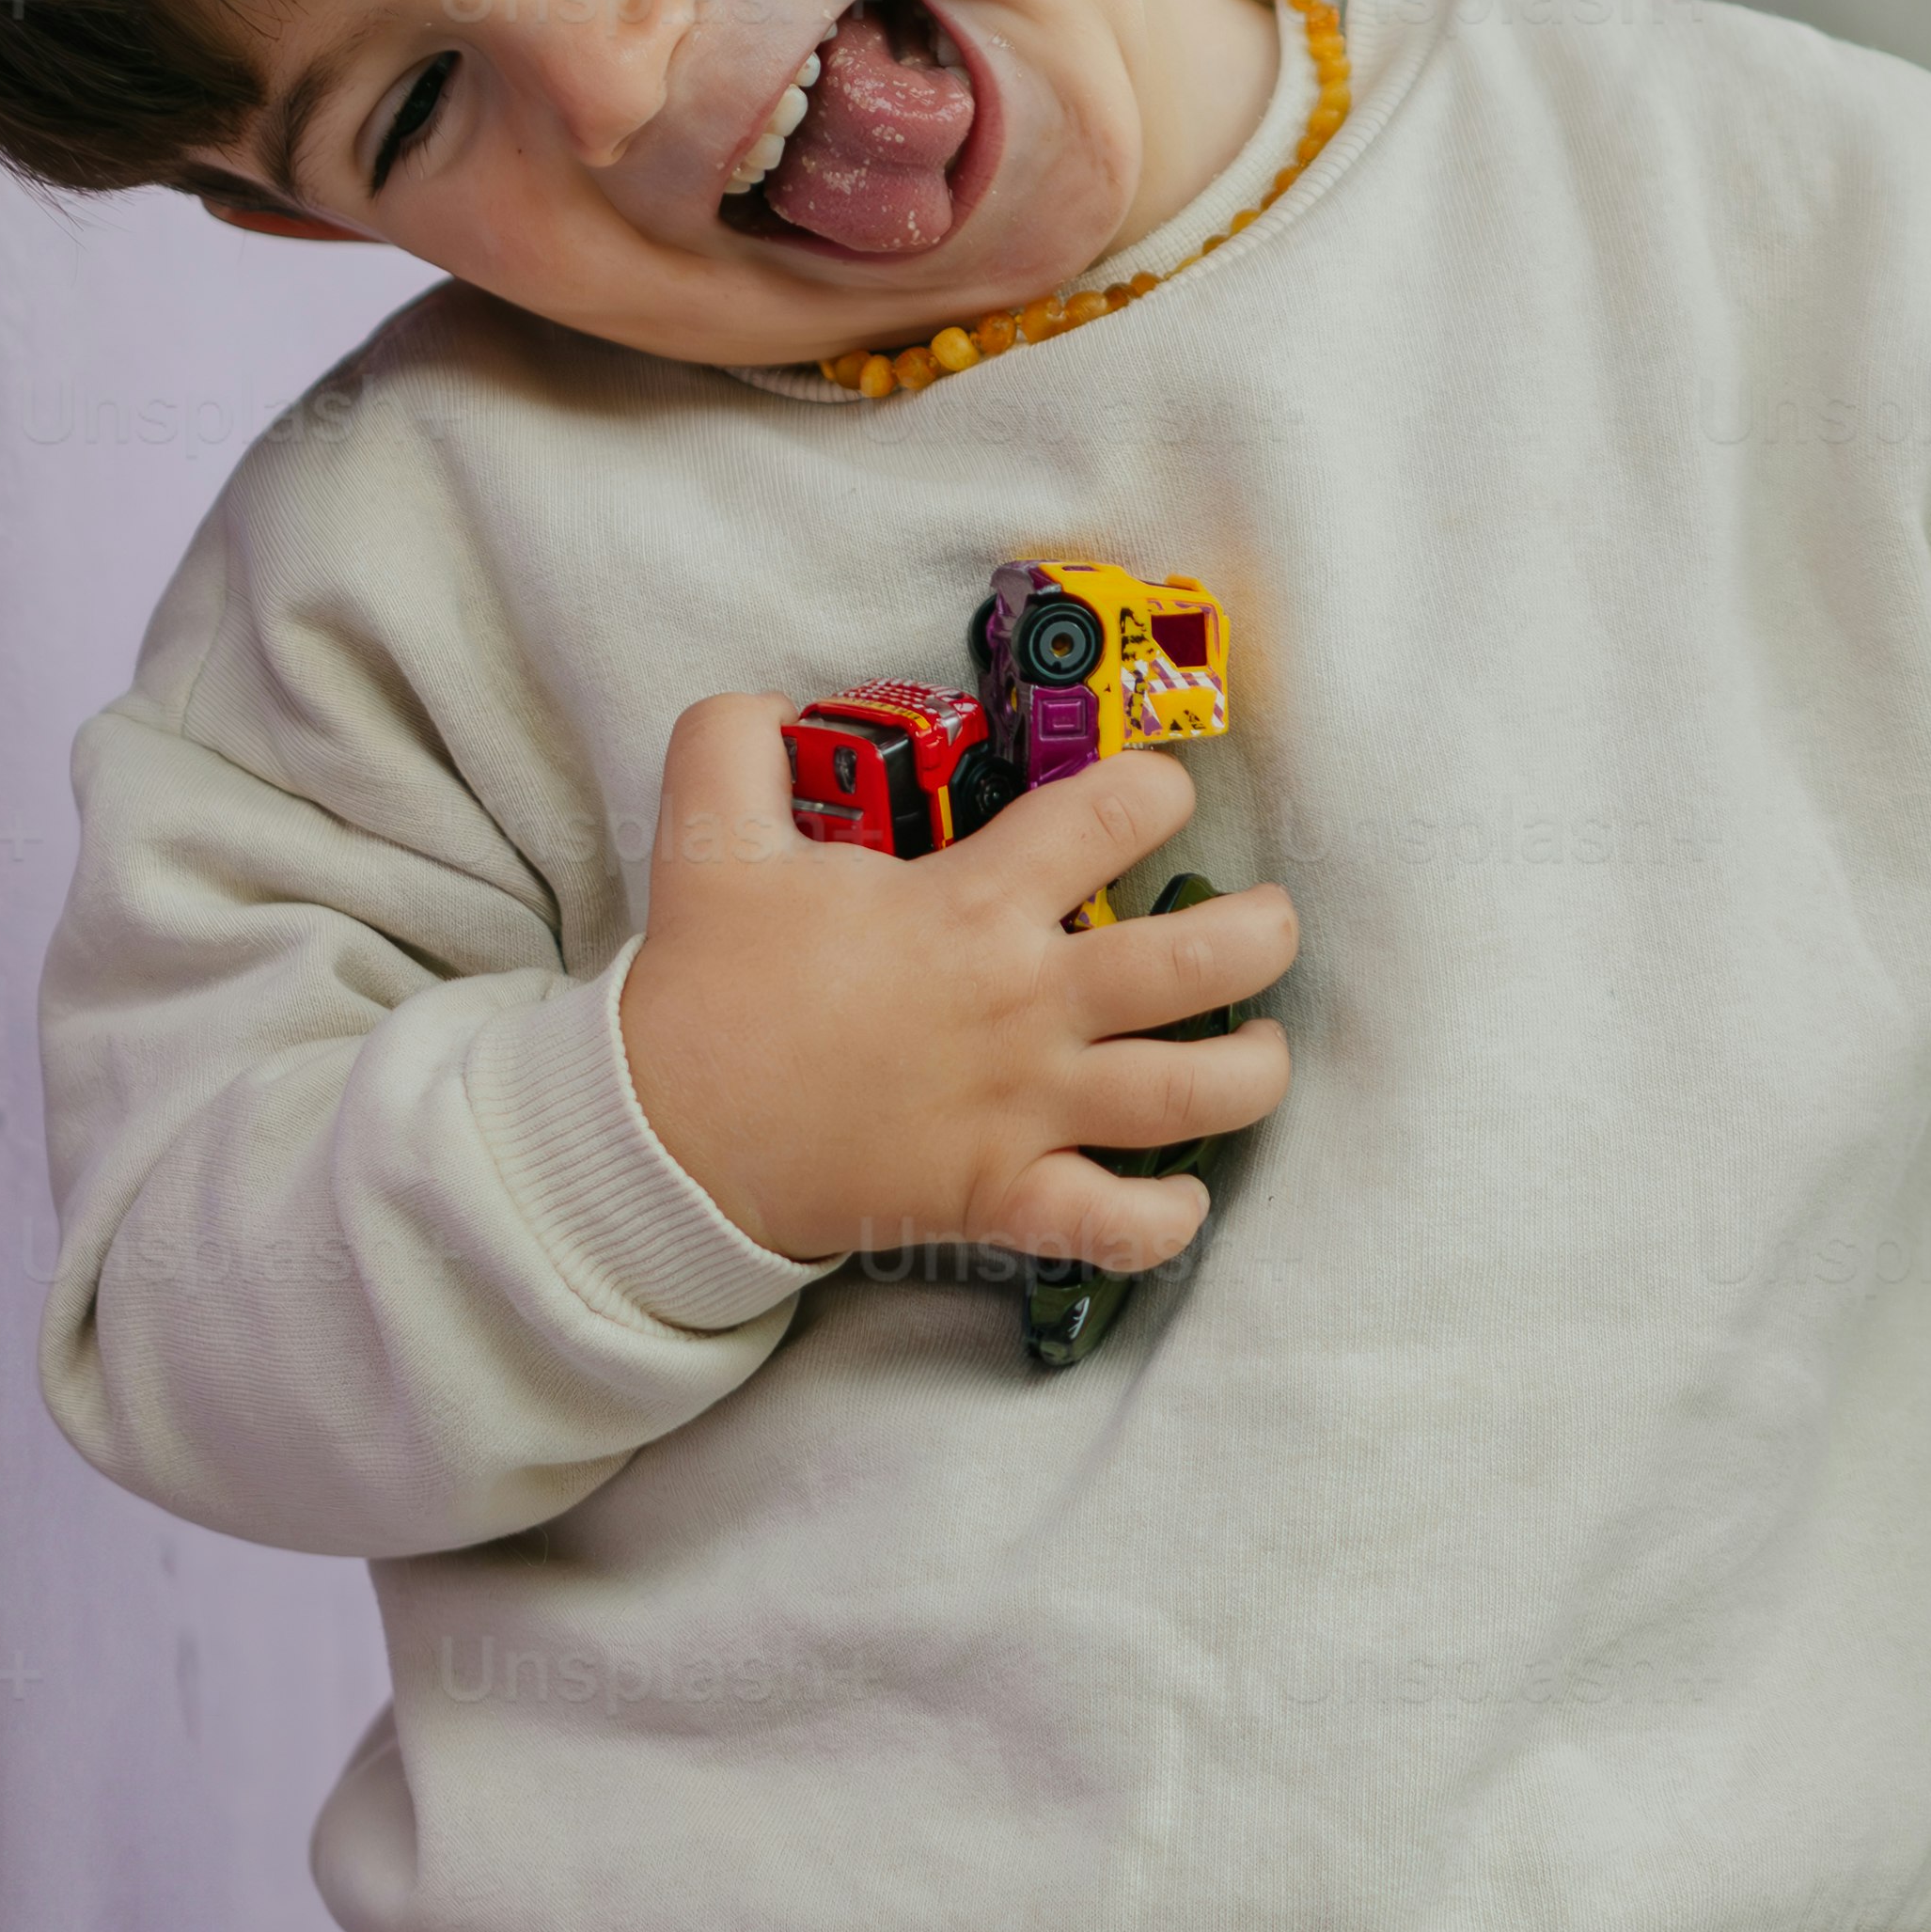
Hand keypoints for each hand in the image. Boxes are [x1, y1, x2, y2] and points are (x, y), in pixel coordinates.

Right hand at [614, 699, 1297, 1277]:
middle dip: (1263, 933)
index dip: (1158, 790)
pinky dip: (1167, 1218)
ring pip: (1193, 1095)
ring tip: (1260, 1045)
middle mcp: (1023, 1006)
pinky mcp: (1003, 1198)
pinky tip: (1181, 1191)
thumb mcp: (707, 838)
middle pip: (1202, 962)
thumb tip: (772, 704)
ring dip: (1253, 1069)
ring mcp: (1024, 1110)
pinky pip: (1120, 1227)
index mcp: (972, 907)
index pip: (1114, 815)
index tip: (1160, 796)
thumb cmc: (708, 988)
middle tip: (1265, 922)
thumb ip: (733, 744)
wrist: (665, 1137)